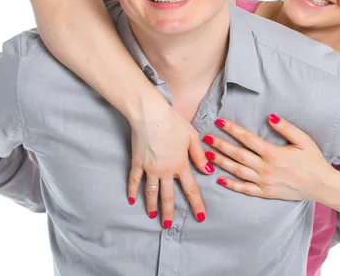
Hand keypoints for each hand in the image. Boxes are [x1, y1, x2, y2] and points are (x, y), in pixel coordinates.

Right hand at [127, 93, 212, 226]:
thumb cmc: (173, 122)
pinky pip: (134, 180)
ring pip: (151, 192)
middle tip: (168, 225)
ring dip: (152, 206)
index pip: (191, 189)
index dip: (196, 204)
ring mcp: (149, 168)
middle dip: (169, 212)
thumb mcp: (192, 136)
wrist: (150, 114)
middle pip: (168, 196)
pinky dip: (132, 191)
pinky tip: (132, 200)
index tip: (200, 218)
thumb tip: (207, 171)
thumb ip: (199, 156)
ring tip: (152, 216)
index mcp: (181, 164)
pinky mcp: (137, 162)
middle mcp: (165, 170)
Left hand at [203, 114, 332, 200]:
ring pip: (238, 171)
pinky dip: (231, 185)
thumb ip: (286, 128)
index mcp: (273, 153)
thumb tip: (270, 116)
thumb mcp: (303, 140)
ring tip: (208, 154)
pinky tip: (220, 179)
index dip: (232, 129)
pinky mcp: (266, 193)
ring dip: (222, 162)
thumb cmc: (314, 160)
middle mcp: (266, 168)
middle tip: (206, 137)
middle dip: (220, 145)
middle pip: (238, 154)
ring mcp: (264, 182)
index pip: (247, 139)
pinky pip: (245, 189)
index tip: (220, 122)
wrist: (322, 186)